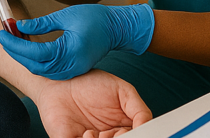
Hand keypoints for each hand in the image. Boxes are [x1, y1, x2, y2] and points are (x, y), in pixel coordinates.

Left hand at [0, 4, 154, 79]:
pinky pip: (50, 71)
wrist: (116, 28)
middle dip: (16, 53)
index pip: (35, 52)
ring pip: (41, 71)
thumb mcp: (66, 15)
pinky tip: (27, 49)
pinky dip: (36, 61)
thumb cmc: (94, 18)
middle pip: (35, 65)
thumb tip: (20, 27)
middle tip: (3, 38)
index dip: (15, 44)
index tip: (2, 33)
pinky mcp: (73, 70)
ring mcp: (73, 70)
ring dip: (24, 58)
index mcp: (69, 51)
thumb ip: (42, 24)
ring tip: (12, 42)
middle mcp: (71, 65)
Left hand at [32, 69, 151, 137]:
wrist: (62, 78)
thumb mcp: (123, 90)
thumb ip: (139, 109)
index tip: (128, 131)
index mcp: (122, 127)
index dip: (136, 136)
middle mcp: (107, 137)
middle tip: (114, 134)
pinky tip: (86, 134)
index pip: (136, 137)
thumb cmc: (90, 82)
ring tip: (97, 134)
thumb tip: (147, 126)